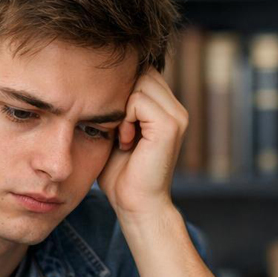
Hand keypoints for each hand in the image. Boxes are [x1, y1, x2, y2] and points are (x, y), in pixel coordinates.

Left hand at [97, 70, 186, 218]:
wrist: (136, 204)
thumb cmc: (121, 172)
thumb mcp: (117, 130)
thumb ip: (119, 104)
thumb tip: (101, 79)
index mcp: (167, 108)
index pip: (142, 72)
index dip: (121, 89)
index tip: (115, 122)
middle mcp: (176, 109)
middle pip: (141, 72)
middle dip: (121, 95)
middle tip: (118, 129)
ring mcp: (176, 115)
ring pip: (139, 82)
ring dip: (122, 108)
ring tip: (123, 136)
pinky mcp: (170, 125)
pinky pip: (137, 100)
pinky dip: (125, 118)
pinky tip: (126, 141)